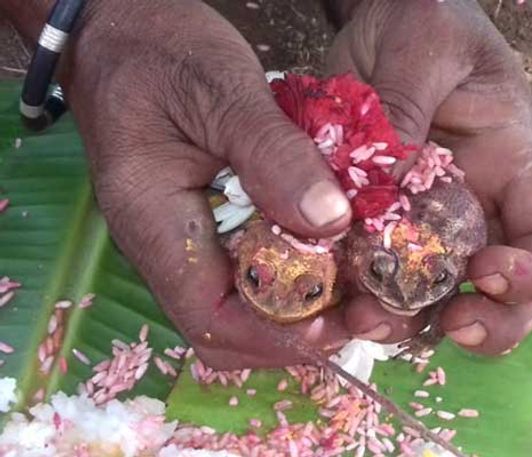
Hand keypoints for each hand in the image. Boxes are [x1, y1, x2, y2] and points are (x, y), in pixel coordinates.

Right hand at [56, 0, 358, 368]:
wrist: (118, 27)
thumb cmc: (160, 50)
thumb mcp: (223, 91)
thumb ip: (273, 156)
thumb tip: (330, 222)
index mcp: (152, 221)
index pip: (211, 318)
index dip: (277, 337)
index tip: (339, 323)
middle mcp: (160, 245)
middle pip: (223, 329)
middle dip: (291, 335)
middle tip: (357, 311)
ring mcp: (178, 237)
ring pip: (234, 307)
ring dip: (292, 312)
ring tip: (352, 292)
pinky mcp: (198, 223)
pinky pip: (240, 272)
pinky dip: (285, 276)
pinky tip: (327, 256)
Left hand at [327, 0, 531, 353]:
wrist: (379, 20)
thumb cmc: (424, 19)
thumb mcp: (424, 44)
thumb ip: (407, 106)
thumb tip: (387, 180)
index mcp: (511, 167)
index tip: (489, 272)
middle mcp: (476, 209)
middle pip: (504, 295)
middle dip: (486, 323)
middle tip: (445, 325)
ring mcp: (426, 224)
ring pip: (434, 300)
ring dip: (408, 324)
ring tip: (367, 321)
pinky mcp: (375, 225)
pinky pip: (374, 277)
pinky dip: (358, 300)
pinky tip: (332, 303)